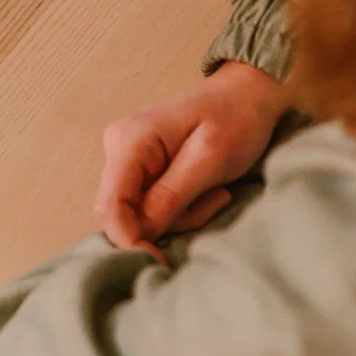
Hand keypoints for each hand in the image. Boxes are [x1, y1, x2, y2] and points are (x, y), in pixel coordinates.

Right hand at [93, 61, 285, 254]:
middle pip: (120, 212)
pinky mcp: (139, 168)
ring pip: (136, 212)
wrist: (246, 94)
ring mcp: (126, 157)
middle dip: (161, 225)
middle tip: (211, 204)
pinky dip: (177, 209)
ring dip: (177, 216)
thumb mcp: (210, 158)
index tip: (161, 261)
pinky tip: (204, 190)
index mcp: (131, 141)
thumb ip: (172, 195)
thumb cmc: (234, 118)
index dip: (129, 240)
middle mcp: (118, 148)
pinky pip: (147, 204)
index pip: (110, 205)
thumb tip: (140, 232)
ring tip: (215, 193)